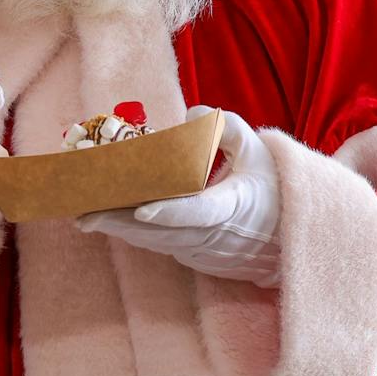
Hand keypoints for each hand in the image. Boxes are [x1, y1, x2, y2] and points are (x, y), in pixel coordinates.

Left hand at [75, 107, 281, 285]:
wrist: (292, 241)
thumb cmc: (275, 190)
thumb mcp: (261, 151)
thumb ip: (227, 129)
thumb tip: (191, 116)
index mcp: (234, 208)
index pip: (198, 213)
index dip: (169, 212)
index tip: (141, 209)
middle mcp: (214, 237)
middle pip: (160, 232)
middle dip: (120, 221)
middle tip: (84, 210)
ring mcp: (202, 252)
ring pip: (154, 242)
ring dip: (119, 229)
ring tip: (83, 214)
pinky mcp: (194, 259)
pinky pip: (159, 246)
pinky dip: (133, 234)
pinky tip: (106, 221)